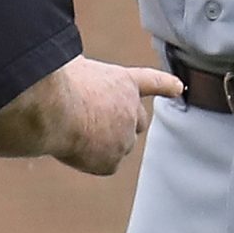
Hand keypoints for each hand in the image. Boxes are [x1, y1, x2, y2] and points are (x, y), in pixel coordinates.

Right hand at [53, 57, 181, 175]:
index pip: (151, 82)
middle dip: (123, 123)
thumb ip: (89, 79)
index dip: (166, 85)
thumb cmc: (58, 83)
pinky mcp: (112, 162)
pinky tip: (71, 145)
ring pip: (117, 145)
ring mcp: (124, 138)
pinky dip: (87, 159)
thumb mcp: (77, 68)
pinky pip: (101, 164)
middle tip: (95, 121)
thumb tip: (78, 85)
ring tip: (74, 129)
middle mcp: (131, 111)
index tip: (179, 88)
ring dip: (101, 141)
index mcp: (123, 83)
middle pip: (138, 122)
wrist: (54, 108)